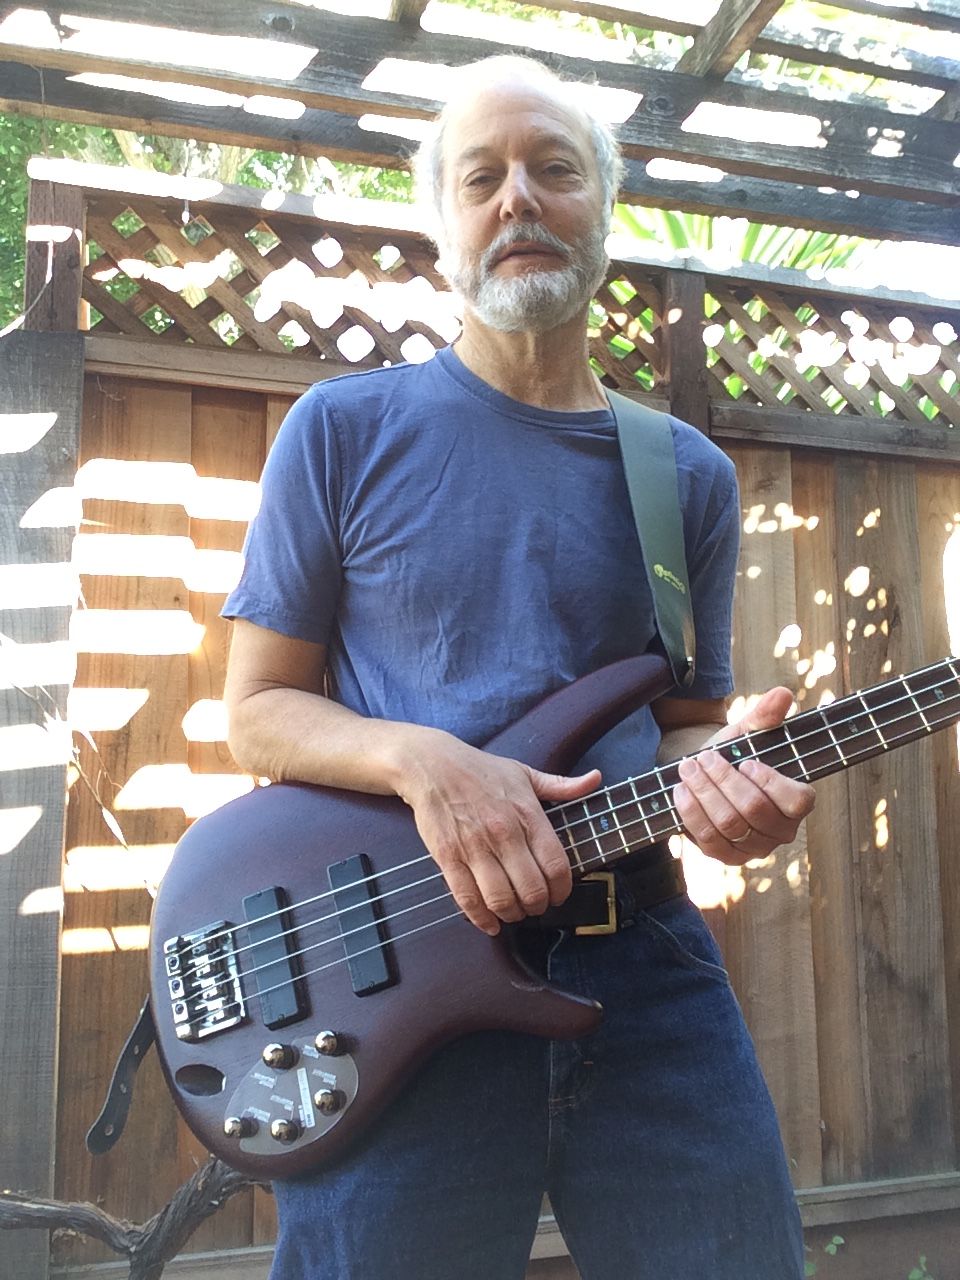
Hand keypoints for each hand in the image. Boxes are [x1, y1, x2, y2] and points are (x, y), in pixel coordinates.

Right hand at [396, 729, 600, 934]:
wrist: (432, 766)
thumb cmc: (481, 771)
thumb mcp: (525, 773)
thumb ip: (562, 784)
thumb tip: (595, 779)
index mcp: (527, 814)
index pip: (556, 864)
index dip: (562, 889)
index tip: (559, 895)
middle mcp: (503, 832)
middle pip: (531, 888)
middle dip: (538, 906)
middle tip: (536, 906)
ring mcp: (474, 847)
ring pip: (501, 898)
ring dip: (512, 914)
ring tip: (514, 912)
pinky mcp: (448, 857)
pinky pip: (467, 898)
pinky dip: (481, 918)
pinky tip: (490, 923)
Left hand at [673, 687, 814, 865]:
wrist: (703, 777)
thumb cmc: (732, 756)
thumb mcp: (745, 735)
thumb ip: (764, 718)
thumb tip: (782, 694)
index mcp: (795, 802)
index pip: (798, 801)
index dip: (771, 783)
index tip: (746, 762)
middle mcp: (780, 831)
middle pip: (754, 810)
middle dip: (724, 780)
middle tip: (704, 758)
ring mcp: (753, 849)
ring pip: (729, 824)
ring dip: (704, 792)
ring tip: (688, 768)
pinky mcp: (726, 857)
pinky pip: (708, 839)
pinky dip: (692, 812)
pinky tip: (681, 790)